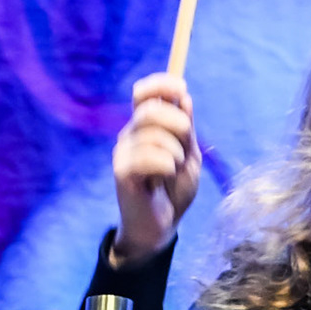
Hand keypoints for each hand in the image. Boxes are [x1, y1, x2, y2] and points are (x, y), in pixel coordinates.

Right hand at [112, 72, 198, 264]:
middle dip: (177, 123)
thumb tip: (183, 97)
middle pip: (150, 110)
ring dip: (175, 153)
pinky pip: (148, 157)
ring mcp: (123, 152)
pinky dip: (166, 166)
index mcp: (145, 126)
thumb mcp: (189, 155)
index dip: (161, 84)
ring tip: (174, 170)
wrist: (161, 225)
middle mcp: (130, 134)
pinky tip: (165, 178)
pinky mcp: (121, 172)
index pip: (143, 92)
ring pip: (153, 135)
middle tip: (186, 146)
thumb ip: (186, 128)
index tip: (182, 89)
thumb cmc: (175, 189)